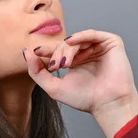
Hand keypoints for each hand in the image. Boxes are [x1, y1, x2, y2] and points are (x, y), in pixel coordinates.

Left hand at [23, 29, 137, 113]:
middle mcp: (87, 53)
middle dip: (56, 53)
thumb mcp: (53, 87)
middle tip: (54, 67)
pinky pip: (92, 34)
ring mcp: (99, 47)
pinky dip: (80, 36)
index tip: (36, 52)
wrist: (107, 104)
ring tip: (64, 64)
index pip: (58, 51)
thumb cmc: (85, 99)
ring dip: (67, 49)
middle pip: (65, 45)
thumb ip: (37, 72)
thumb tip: (26, 52)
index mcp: (76, 62)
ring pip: (77, 40)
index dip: (46, 50)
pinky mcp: (111, 43)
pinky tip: (71, 42)